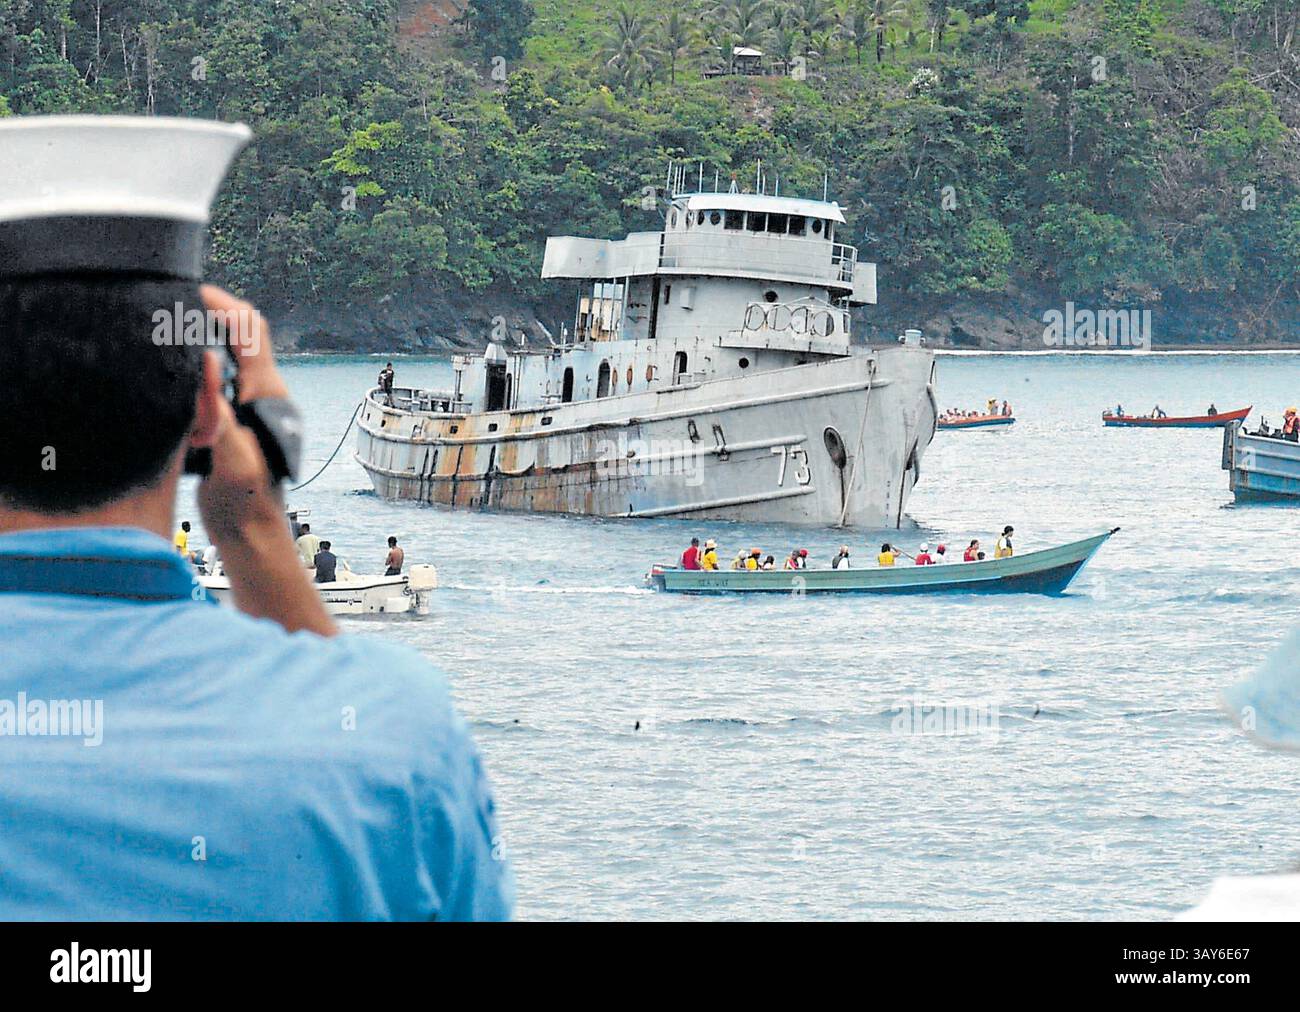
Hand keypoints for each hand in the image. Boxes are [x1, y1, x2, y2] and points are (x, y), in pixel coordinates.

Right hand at [194, 286, 286, 542]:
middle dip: (213, 313)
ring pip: (231, 356)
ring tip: (169, 327)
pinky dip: (199, 366)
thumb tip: (207, 363)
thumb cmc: (245, 499)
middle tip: (173, 303)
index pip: (250, 330)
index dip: (223, 304)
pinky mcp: (236, 422)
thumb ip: (217, 411)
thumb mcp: (229, 453)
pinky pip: (218, 380)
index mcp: (267, 393)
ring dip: (206, 337)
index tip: (190, 290)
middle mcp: (263, 394)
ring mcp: (250, 407)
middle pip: (243, 335)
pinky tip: (173, 372)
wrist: (250, 533)